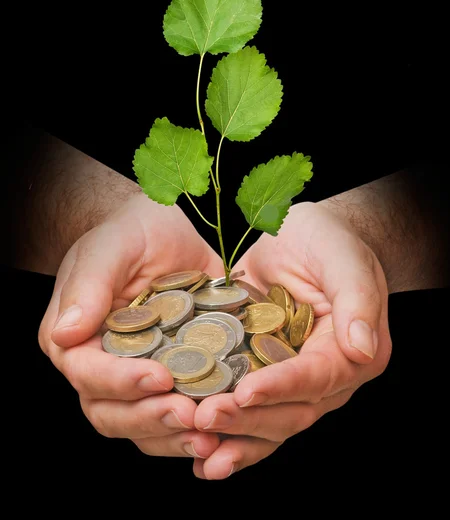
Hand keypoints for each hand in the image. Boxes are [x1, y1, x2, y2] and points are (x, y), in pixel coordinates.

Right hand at [38, 192, 224, 459]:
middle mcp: (102, 367)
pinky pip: (177, 419)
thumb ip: (88, 287)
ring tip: (210, 434)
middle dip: (150, 418)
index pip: (88, 374)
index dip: (121, 382)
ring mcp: (139, 379)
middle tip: (190, 415)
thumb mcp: (112, 247)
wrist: (174, 229)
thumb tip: (65, 334)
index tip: (161, 377)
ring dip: (175, 437)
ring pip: (144, 427)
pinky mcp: (175, 380)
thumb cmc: (134, 231)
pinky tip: (225, 431)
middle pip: (112, 414)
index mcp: (76, 339)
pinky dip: (197, 431)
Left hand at [192, 201, 391, 478]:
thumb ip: (356, 298)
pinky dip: (229, 435)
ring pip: (270, 422)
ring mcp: (294, 381)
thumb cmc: (327, 241)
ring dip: (234, 437)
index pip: (318, 377)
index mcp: (352, 352)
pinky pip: (251, 414)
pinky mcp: (265, 377)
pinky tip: (200, 454)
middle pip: (291, 411)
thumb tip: (361, 347)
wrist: (301, 237)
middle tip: (205, 418)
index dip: (282, 386)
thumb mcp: (343, 258)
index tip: (246, 392)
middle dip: (249, 419)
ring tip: (198, 445)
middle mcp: (327, 377)